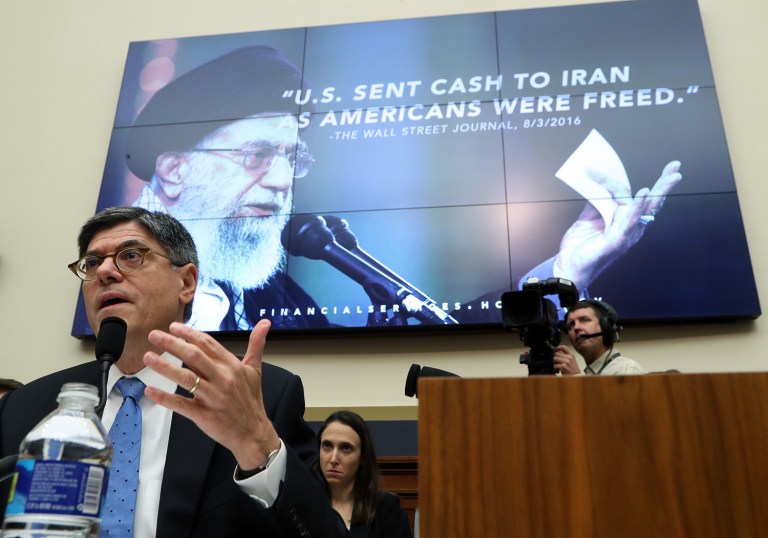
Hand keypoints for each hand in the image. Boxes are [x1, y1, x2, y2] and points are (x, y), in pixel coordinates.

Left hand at [143, 319, 279, 469]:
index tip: (173, 327)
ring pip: (185, 378)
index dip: (189, 333)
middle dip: (171, 343)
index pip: (207, 344)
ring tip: (148, 357)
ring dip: (164, 367)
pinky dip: (164, 397)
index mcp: (232, 366)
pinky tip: (150, 390)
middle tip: (154, 335)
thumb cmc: (251, 400)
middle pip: (194, 356)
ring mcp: (212, 397)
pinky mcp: (204, 415)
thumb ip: (257, 344)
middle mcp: (222, 379)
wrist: (253, 432)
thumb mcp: (255, 370)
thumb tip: (265, 323)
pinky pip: (181, 404)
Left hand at [553, 160, 681, 289]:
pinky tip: (644, 194)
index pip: (631, 195)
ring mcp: (628, 232)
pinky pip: (630, 220)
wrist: (570, 265)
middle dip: (664, 184)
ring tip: (670, 176)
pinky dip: (637, 206)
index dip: (619, 180)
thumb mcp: (588, 217)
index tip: (596, 169)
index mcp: (625, 220)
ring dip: (658, 190)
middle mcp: (631, 226)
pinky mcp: (620, 239)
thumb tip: (595, 183)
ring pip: (645, 207)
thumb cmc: (581, 246)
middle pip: (651, 201)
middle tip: (676, 167)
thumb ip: (595, 202)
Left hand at [553, 345, 580, 374]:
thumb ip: (565, 356)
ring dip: (554, 363)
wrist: (577, 377)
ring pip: (555, 358)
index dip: (557, 347)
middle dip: (554, 358)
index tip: (554, 350)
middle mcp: (569, 357)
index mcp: (571, 355)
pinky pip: (555, 365)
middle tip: (556, 363)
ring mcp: (567, 362)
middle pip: (556, 353)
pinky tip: (558, 370)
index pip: (563, 347)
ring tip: (557, 367)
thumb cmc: (573, 370)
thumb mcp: (571, 361)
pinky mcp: (564, 366)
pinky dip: (555, 368)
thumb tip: (557, 353)